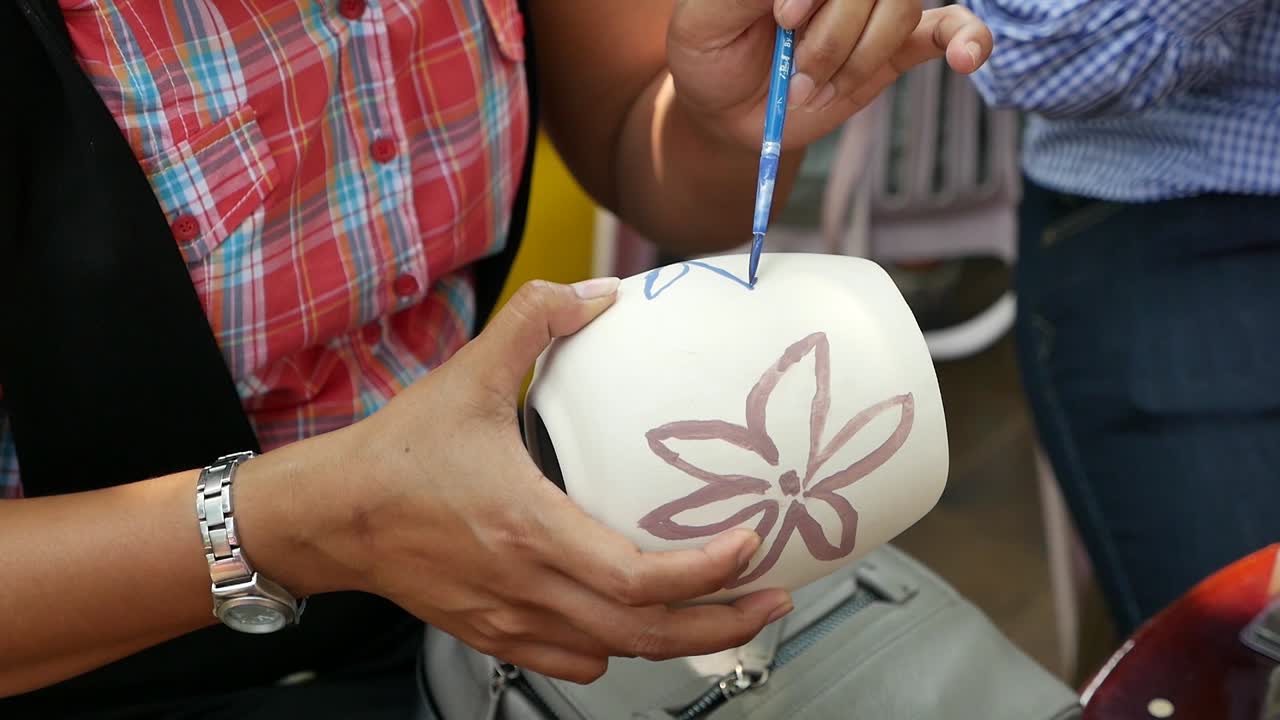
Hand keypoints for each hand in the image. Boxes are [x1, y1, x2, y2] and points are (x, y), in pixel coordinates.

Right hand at [325, 279, 792, 683]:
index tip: (752, 545)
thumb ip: (535, 323)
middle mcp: (526, 586)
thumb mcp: (469, 374)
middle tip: (773, 601)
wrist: (330, 516)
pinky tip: (635, 624)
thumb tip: (598, 295)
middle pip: (646, 636)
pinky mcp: (493, 632)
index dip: (706, 572)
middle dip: (722, 625)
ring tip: (725, 612)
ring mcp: (510, 619)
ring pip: (615, 656)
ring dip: (678, 641)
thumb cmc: (396, 454)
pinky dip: (617, 650)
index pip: (639, 578)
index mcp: (529, 527)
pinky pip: (572, 662)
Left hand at [667, 0, 993, 150]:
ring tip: (813, 87)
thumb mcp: (702, 20)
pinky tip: (966, 58)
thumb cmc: (709, 56)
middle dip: (835, 33)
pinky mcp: (895, 48)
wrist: (724, 111)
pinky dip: (967, 38)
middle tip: (795, 68)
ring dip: (857, 58)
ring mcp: (872, 8)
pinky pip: (951, 28)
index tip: (783, 18)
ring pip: (901, 10)